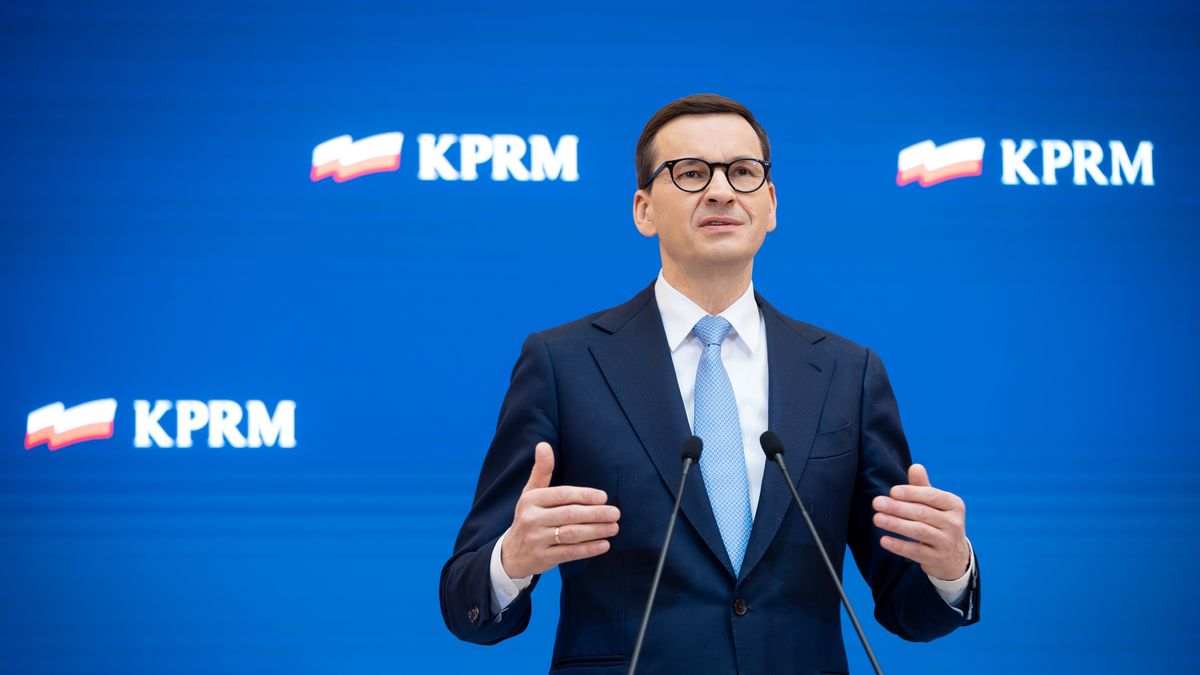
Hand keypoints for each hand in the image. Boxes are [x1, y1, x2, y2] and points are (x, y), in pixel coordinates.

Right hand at [500, 442, 620, 578]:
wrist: (511, 554)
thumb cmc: (529, 517)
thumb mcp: (530, 493)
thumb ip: (541, 470)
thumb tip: (543, 445)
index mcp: (531, 500)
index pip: (561, 495)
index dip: (584, 495)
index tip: (603, 497)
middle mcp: (532, 519)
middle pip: (569, 515)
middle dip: (595, 514)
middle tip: (615, 513)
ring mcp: (537, 539)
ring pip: (572, 534)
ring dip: (596, 531)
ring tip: (614, 528)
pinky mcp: (543, 558)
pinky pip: (570, 553)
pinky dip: (588, 549)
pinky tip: (604, 545)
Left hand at [871, 463, 969, 580]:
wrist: (954, 556)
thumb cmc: (939, 521)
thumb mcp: (935, 504)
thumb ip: (923, 486)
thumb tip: (915, 466)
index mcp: (954, 505)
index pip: (932, 496)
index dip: (911, 493)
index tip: (892, 491)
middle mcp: (954, 523)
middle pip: (922, 513)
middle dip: (897, 508)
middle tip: (877, 503)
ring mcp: (947, 542)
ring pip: (919, 531)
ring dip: (896, 524)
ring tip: (877, 519)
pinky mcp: (937, 558)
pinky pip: (916, 552)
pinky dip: (899, 546)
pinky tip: (884, 540)